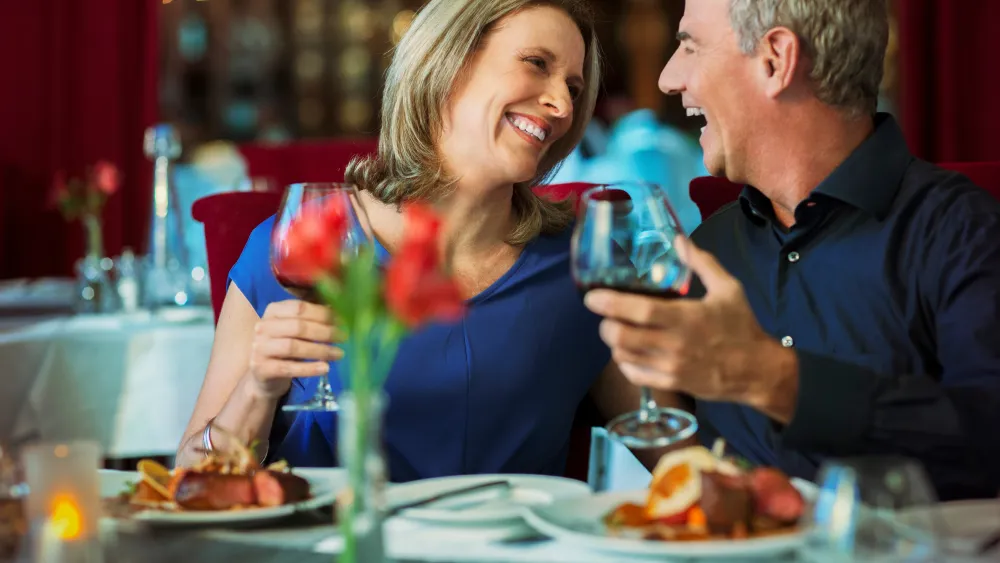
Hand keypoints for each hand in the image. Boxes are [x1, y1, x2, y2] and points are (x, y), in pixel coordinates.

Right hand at [247, 300, 343, 398]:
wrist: (264, 374)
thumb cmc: (286, 345)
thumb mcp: (296, 328)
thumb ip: (313, 318)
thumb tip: (341, 308)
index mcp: (273, 311)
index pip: (299, 308)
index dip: (323, 313)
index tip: (342, 320)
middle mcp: (263, 327)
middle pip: (297, 327)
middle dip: (324, 332)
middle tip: (343, 337)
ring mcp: (260, 348)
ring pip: (293, 347)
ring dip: (320, 350)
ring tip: (339, 354)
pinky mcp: (262, 368)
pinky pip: (288, 368)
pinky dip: (309, 368)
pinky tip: (325, 368)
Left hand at [584, 237, 796, 411]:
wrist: (757, 371)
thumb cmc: (741, 327)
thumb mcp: (728, 289)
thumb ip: (702, 263)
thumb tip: (678, 240)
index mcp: (686, 318)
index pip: (639, 311)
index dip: (610, 303)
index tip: (592, 297)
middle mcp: (674, 345)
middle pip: (621, 336)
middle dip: (605, 324)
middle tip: (606, 315)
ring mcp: (670, 368)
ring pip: (623, 356)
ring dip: (614, 342)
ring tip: (618, 330)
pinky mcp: (671, 384)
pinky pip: (634, 375)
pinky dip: (624, 362)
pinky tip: (629, 351)